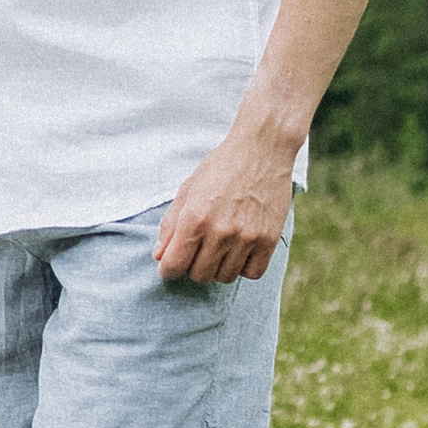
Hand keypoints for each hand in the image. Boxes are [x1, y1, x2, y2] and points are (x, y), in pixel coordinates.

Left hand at [152, 132, 293, 285]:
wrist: (261, 149)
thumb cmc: (221, 167)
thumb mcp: (188, 190)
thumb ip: (170, 225)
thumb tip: (159, 255)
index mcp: (194, 218)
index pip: (173, 265)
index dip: (168, 269)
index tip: (171, 264)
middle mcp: (220, 232)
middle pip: (199, 275)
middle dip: (192, 267)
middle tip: (197, 250)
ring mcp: (246, 238)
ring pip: (224, 277)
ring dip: (218, 267)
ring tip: (220, 247)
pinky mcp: (269, 240)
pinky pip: (252, 273)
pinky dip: (243, 267)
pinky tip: (239, 250)